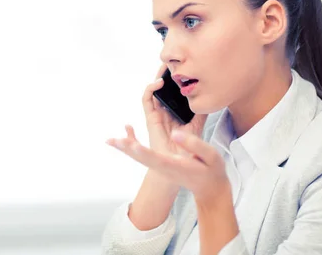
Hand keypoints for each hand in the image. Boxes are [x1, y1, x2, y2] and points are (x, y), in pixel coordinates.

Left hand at [107, 129, 229, 201]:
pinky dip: (132, 146)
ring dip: (125, 148)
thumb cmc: (211, 171)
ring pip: (139, 157)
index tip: (131, 145)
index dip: (143, 151)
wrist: (208, 188)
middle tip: (112, 141)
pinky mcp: (159, 163)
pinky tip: (125, 136)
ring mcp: (160, 166)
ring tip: (110, 140)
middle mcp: (164, 167)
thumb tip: (176, 133)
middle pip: (141, 157)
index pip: (156, 158)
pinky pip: (142, 155)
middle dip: (127, 149)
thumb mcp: (211, 157)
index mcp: (175, 165)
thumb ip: (194, 145)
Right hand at [139, 63, 207, 156]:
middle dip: (166, 72)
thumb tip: (210, 92)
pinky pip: (146, 100)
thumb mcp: (199, 121)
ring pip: (154, 89)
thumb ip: (201, 108)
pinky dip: (150, 89)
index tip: (183, 63)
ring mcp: (157, 112)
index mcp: (174, 109)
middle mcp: (164, 109)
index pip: (173, 88)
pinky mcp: (151, 117)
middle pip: (163, 86)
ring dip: (157, 77)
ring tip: (165, 66)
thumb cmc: (189, 145)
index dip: (175, 76)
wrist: (181, 162)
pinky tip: (159, 83)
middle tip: (172, 60)